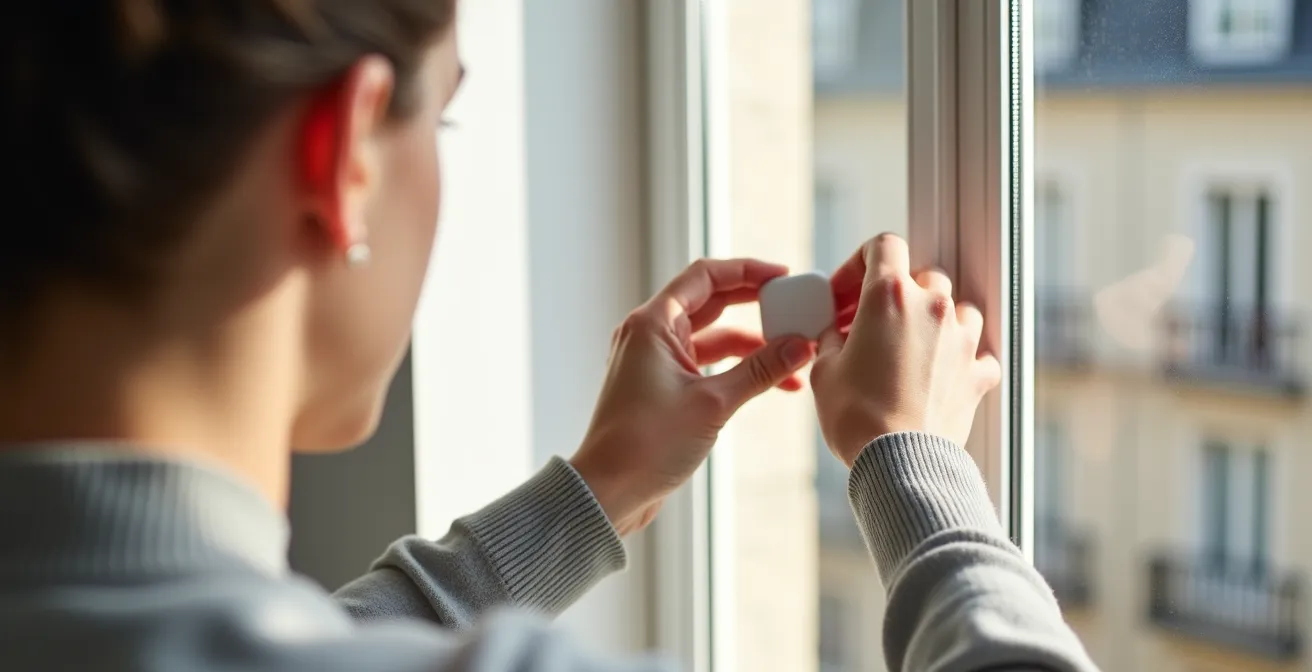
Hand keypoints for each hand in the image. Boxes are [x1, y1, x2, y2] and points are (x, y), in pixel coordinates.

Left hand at [570, 259, 814, 535]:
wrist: (609, 491)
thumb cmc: (646, 444)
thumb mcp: (713, 403)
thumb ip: (760, 371)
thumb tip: (801, 346)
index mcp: (652, 323)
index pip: (705, 276)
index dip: (747, 271)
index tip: (783, 277)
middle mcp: (650, 334)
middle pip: (711, 302)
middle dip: (756, 306)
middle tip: (794, 309)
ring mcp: (654, 361)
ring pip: (712, 338)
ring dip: (752, 346)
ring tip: (794, 356)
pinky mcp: (661, 387)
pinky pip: (705, 365)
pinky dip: (736, 369)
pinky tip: (771, 382)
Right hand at [811, 234, 1001, 466]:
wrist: (898, 462)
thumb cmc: (856, 417)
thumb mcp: (824, 371)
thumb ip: (832, 340)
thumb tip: (836, 335)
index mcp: (889, 296)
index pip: (883, 245)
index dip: (860, 262)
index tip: (847, 292)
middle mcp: (931, 308)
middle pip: (922, 275)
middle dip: (896, 294)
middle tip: (871, 323)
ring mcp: (960, 340)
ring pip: (959, 308)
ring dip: (937, 319)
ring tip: (913, 344)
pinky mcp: (977, 375)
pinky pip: (980, 354)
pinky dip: (964, 359)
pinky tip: (945, 374)